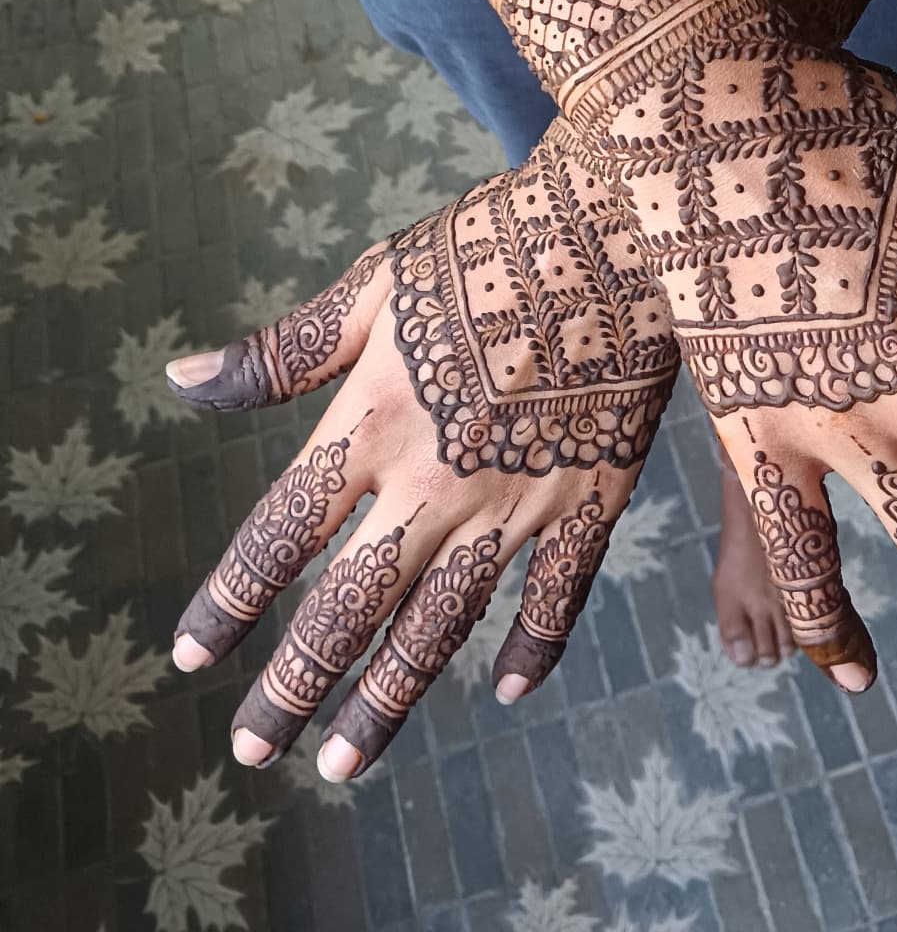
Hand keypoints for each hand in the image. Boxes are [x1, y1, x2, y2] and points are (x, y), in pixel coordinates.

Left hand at [165, 122, 675, 779]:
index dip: (230, 600)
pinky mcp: (592, 499)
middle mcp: (437, 478)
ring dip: (386, 700)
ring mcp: (518, 499)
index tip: (191, 655)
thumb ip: (283, 351)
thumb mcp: (375, 283)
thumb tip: (181, 381)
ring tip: (343, 763)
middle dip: (295, 686)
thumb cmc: (490, 242)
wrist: (619, 229)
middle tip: (254, 748)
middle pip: (351, 606)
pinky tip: (506, 690)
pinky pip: (559, 598)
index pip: (282, 533)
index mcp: (376, 419)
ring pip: (441, 625)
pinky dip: (533, 650)